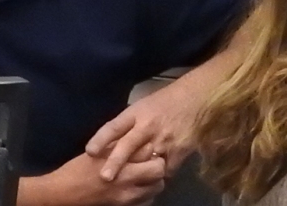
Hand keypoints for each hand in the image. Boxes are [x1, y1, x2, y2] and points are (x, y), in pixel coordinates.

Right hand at [20, 151, 167, 205]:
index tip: (146, 145)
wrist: (65, 193)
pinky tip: (138, 188)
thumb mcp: (100, 150)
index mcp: (119, 160)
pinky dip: (147, 193)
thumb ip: (120, 144)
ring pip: (157, 187)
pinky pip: (148, 200)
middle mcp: (127, 180)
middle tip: (150, 161)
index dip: (150, 146)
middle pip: (159, 170)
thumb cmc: (79, 168)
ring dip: (154, 180)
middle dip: (158, 164)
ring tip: (144, 175)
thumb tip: (138, 138)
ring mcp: (128, 197)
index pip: (149, 149)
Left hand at [85, 76, 202, 179]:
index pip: (115, 125)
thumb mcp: (143, 106)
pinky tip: (152, 183)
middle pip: (128, 145)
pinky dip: (158, 178)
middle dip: (116, 162)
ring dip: (136, 174)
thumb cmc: (165, 102)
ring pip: (146, 161)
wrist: (196, 99)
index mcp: (136, 113)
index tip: (90, 152)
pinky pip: (165, 170)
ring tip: (125, 187)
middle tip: (104, 177)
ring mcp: (163, 139)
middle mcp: (148, 126)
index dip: (101, 138)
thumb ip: (128, 125)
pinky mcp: (178, 151)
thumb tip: (109, 143)